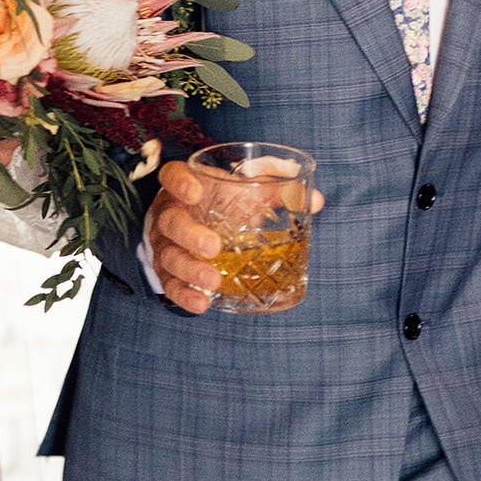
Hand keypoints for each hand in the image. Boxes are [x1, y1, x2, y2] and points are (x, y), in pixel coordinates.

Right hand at [144, 156, 324, 314]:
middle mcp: (169, 213)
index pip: (171, 175)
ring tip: (212, 282)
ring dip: (189, 271)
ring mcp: (165, 244)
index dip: (178, 183)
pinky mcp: (168, 270)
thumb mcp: (246, 190)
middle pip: (170, 222)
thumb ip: (278, 190)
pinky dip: (184, 296)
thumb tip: (315, 200)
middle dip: (190, 235)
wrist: (199, 222)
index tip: (196, 192)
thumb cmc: (224, 202)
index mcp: (185, 186)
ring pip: (168, 257)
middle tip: (214, 247)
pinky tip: (202, 304)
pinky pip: (170, 284)